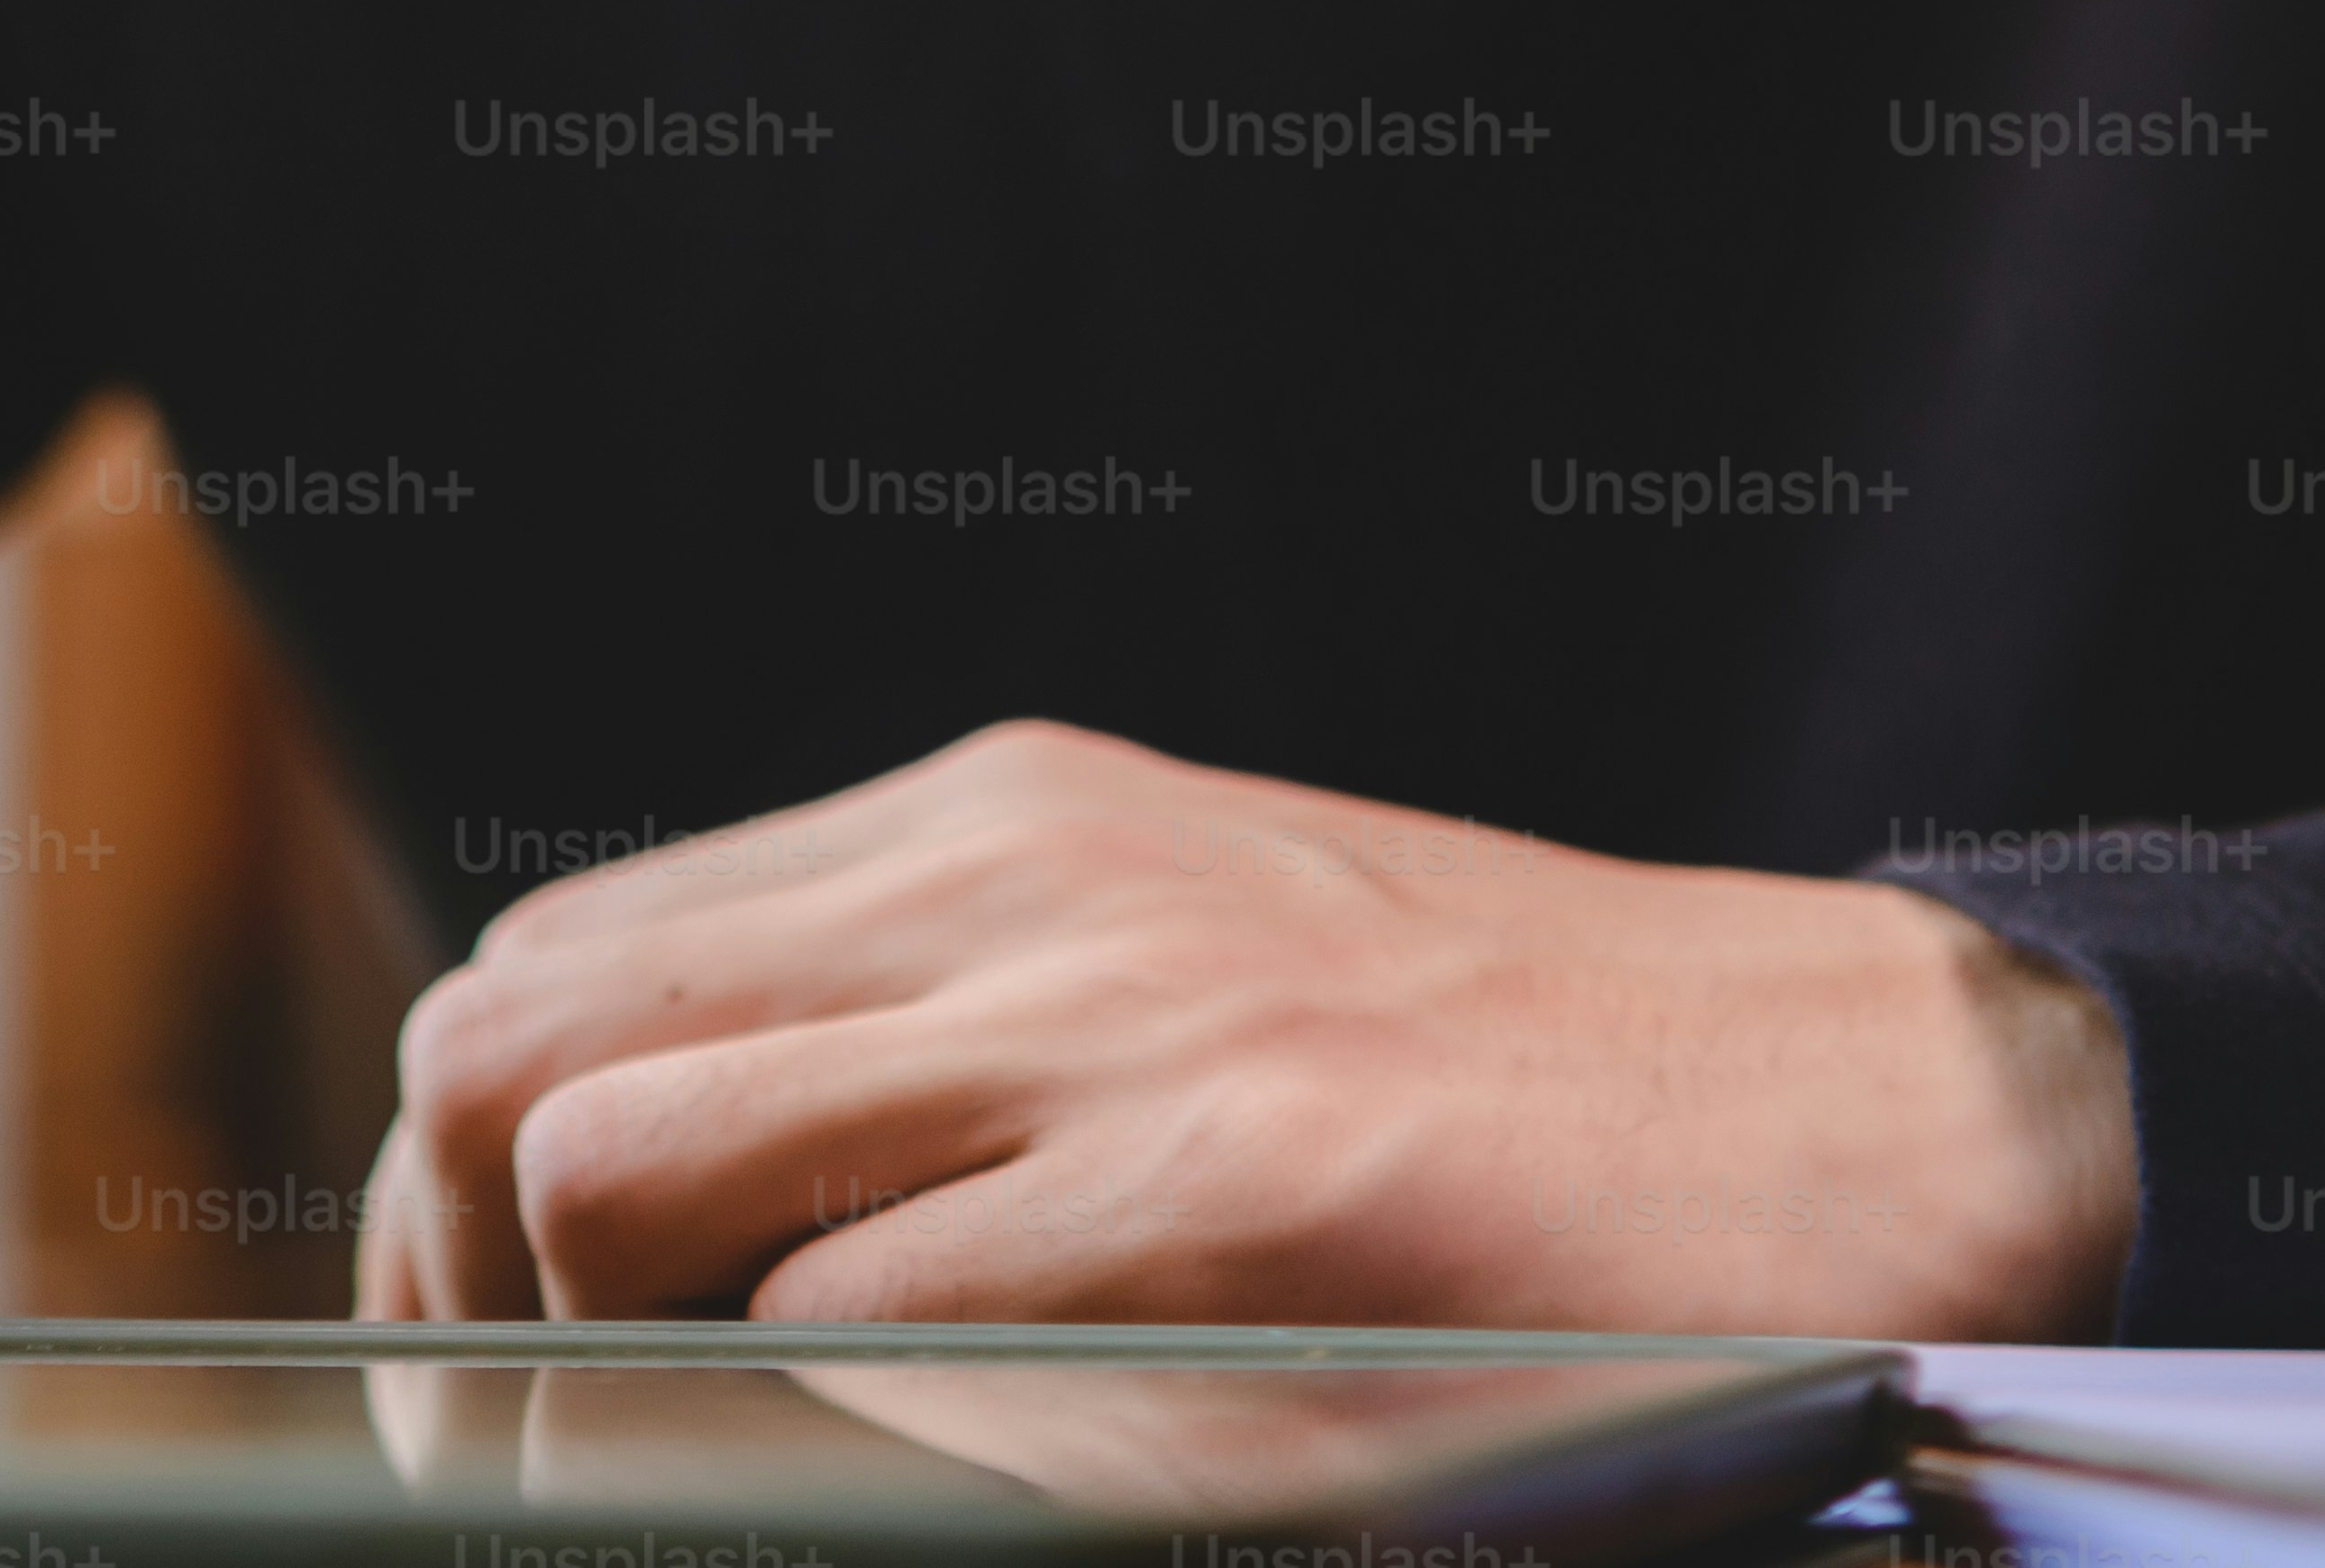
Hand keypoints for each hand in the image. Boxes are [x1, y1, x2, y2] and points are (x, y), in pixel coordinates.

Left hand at [354, 719, 2131, 1336]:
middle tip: (518, 1483)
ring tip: (652, 1498)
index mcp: (989, 826)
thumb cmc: (1531, 1097)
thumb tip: (673, 1208)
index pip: (551, 967)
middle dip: (448, 1306)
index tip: (485, 1381)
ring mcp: (1115, 1008)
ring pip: (619, 1164)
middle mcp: (1011, 872)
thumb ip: (952, 1054)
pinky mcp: (1236, 1167)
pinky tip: (874, 1494)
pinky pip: (858, 1314)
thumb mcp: (1186, 989)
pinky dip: (794, 1435)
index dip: (453, 1202)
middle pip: (511, 1051)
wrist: (1876, 1104)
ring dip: (578, 1384)